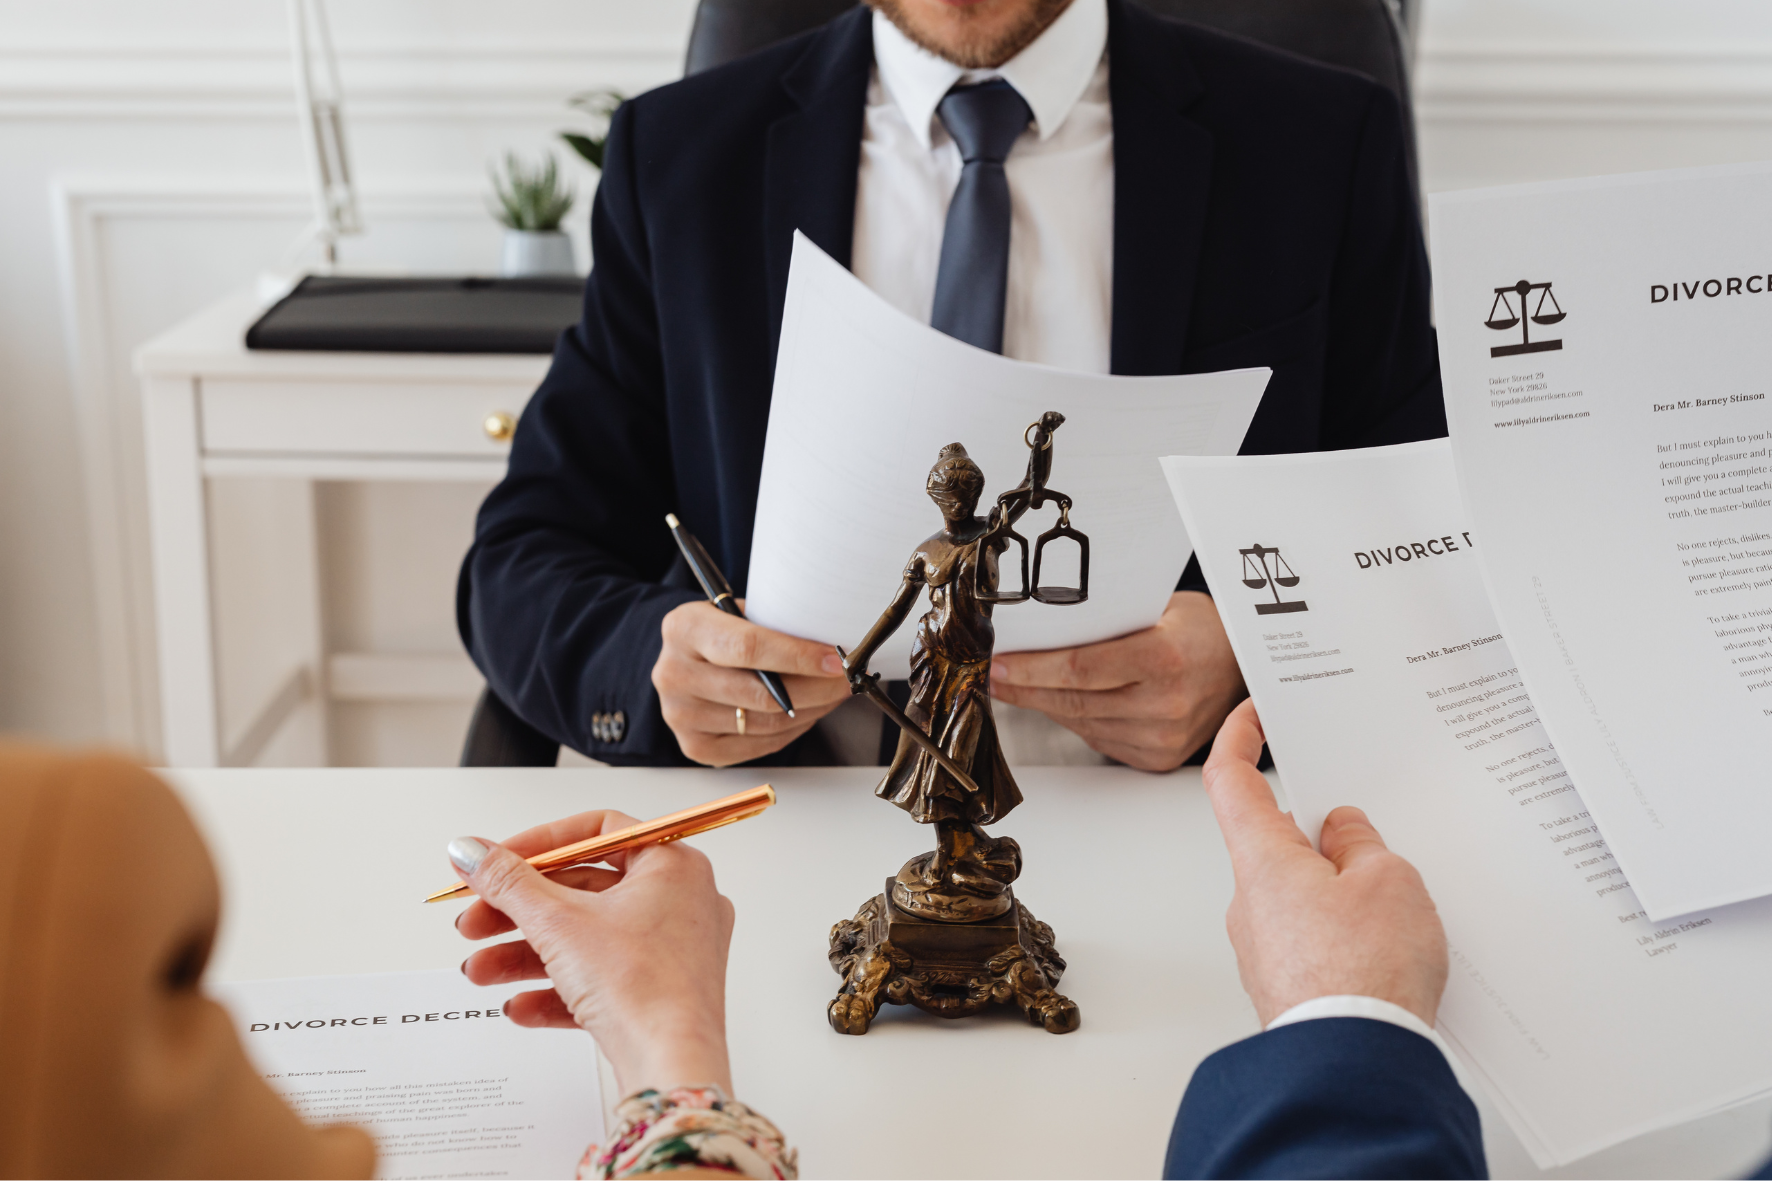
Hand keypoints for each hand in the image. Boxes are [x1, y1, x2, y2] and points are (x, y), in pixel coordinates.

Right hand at [449, 810, 735, 1095]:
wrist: (672, 1066)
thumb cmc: (642, 986)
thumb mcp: (558, 923)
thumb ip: (507, 882)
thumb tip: (471, 851)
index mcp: (673, 865)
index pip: (597, 832)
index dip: (538, 844)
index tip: (497, 862)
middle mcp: (681, 902)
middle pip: (583, 890)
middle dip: (519, 911)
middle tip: (475, 920)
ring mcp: (674, 951)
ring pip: (586, 939)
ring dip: (526, 953)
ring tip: (479, 970)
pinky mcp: (660, 994)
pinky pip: (602, 980)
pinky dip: (558, 988)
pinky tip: (518, 1005)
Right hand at [653, 600, 849, 765]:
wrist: (687, 658)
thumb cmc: (722, 632)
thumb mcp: (740, 613)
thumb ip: (775, 626)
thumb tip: (834, 647)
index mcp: (684, 628)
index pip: (748, 647)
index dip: (799, 656)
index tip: (836, 661)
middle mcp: (674, 674)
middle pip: (761, 693)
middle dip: (816, 688)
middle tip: (847, 680)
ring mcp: (680, 715)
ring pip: (765, 722)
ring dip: (810, 710)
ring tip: (831, 694)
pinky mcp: (695, 746)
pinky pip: (759, 744)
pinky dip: (792, 730)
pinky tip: (806, 712)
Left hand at [989, 591, 1245, 770]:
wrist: (1246, 669)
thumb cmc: (1201, 630)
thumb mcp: (1158, 609)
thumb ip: (1106, 623)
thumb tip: (1040, 629)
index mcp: (1165, 660)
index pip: (1079, 668)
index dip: (1031, 668)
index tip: (997, 662)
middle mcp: (1165, 705)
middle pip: (1072, 700)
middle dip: (1023, 687)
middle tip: (991, 674)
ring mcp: (1162, 738)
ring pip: (1079, 722)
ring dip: (1042, 704)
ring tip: (1014, 684)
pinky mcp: (1156, 758)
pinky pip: (1098, 737)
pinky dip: (1072, 719)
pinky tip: (1055, 701)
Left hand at [1203, 700, 1447, 1025]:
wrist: (1355, 1068)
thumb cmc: (1364, 976)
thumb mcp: (1388, 881)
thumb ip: (1362, 844)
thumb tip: (1344, 834)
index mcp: (1262, 860)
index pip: (1231, 780)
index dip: (1238, 739)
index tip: (1252, 714)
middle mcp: (1248, 902)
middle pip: (1278, 841)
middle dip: (1326, 834)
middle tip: (1375, 839)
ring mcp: (1264, 948)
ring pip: (1300, 892)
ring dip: (1341, 888)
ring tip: (1395, 908)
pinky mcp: (1286, 984)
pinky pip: (1313, 936)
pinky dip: (1345, 930)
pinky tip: (1386, 947)